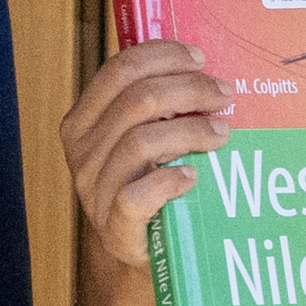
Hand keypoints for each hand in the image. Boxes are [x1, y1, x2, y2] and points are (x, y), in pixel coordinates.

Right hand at [59, 36, 230, 263]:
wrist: (144, 248)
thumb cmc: (149, 183)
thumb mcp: (145, 138)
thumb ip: (158, 107)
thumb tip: (204, 68)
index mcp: (84, 121)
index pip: (118, 71)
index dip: (162, 57)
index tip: (200, 58)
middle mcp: (82, 152)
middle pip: (136, 100)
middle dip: (188, 89)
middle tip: (224, 95)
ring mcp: (95, 190)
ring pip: (141, 142)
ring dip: (191, 131)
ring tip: (222, 132)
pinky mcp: (114, 227)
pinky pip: (138, 195)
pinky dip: (170, 181)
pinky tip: (193, 176)